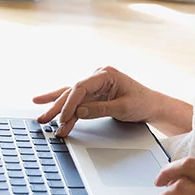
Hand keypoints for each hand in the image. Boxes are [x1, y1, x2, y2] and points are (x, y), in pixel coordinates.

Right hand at [33, 65, 154, 136]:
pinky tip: (45, 105)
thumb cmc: (143, 103)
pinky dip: (64, 108)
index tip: (62, 118)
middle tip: (43, 120)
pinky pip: (76, 101)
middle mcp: (98, 77)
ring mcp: (95, 85)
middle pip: (72, 92)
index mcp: (106, 74)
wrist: (152, 106)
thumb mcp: (123, 108)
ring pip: (71, 97)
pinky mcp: (94, 94)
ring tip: (42, 120)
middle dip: (57, 107)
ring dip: (58, 110)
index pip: (81, 87)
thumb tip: (78, 112)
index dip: (70, 103)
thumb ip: (100, 109)